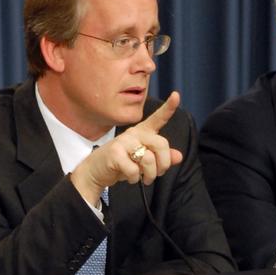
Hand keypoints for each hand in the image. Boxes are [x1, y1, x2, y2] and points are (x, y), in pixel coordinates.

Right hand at [70, 92, 183, 207]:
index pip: (158, 118)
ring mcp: (123, 141)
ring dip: (149, 175)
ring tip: (143, 178)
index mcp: (143, 132)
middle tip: (158, 174)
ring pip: (149, 159)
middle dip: (163, 164)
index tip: (176, 95)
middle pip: (161, 144)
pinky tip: (129, 178)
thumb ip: (162, 158)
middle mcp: (134, 133)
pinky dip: (134, 179)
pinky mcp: (115, 152)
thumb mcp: (145, 161)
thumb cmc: (123, 164)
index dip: (169, 107)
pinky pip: (134, 169)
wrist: (96, 171)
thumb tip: (178, 156)